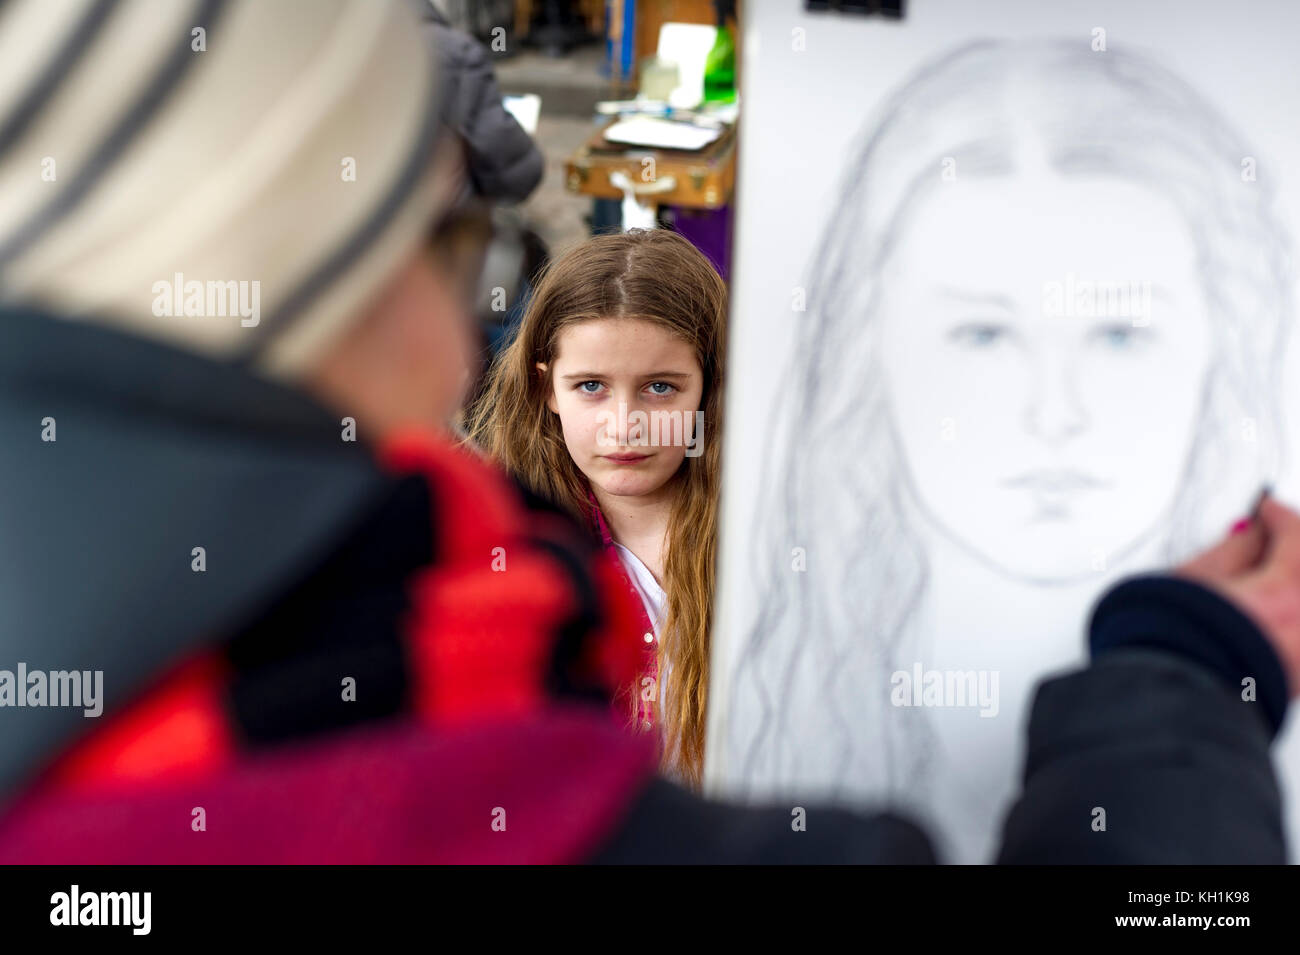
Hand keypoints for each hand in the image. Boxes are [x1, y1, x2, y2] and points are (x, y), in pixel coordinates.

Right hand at [1176, 493, 1299, 696]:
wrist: (1170, 691)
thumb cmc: (1176, 639)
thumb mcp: (1196, 579)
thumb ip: (1234, 548)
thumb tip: (1253, 530)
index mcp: (1285, 595)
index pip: (1296, 535)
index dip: (1279, 517)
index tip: (1267, 511)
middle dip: (1291, 555)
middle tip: (1272, 541)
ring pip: (1297, 604)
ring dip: (1288, 588)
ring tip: (1265, 583)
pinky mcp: (1299, 678)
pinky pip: (1295, 634)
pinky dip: (1288, 617)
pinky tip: (1269, 616)